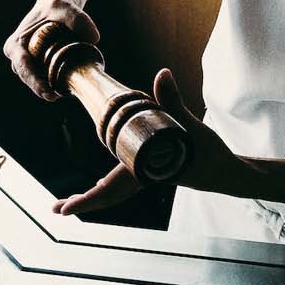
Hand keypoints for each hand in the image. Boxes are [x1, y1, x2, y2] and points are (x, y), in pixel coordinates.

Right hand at [4, 0, 98, 101]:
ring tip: (64, 92)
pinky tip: (66, 87)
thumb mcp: (65, 5)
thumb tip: (94, 39)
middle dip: (41, 89)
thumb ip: (78, 19)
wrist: (57, 3)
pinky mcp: (38, 65)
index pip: (23, 66)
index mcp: (15, 44)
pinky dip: (54, 83)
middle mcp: (17, 55)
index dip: (34, 81)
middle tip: (56, 96)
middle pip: (28, 78)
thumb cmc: (56, 3)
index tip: (48, 92)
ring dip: (48, 88)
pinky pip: (44, 78)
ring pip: (36, 81)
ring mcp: (27, 62)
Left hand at [52, 69, 242, 215]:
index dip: (88, 199)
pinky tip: (102, 184)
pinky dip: (111, 186)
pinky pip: (126, 182)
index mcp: (148, 172)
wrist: (228, 174)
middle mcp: (144, 177)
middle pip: (108, 195)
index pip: (112, 188)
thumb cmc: (211, 154)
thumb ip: (172, 100)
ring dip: (94, 196)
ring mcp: (148, 177)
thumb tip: (160, 74)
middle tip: (56, 209)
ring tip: (69, 202)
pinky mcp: (154, 173)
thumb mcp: (191, 126)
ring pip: (116, 190)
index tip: (65, 209)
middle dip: (84, 202)